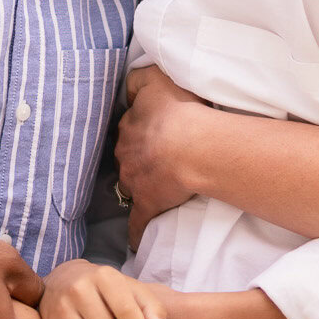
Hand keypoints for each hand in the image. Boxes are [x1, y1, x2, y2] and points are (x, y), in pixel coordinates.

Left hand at [117, 65, 215, 244]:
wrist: (192, 145)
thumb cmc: (180, 109)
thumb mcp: (156, 78)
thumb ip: (138, 79)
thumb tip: (128, 87)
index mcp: (129, 126)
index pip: (128, 128)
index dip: (140, 130)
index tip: (151, 133)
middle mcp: (126, 153)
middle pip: (127, 156)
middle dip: (137, 157)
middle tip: (156, 157)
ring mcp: (134, 181)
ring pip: (129, 184)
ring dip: (138, 185)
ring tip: (155, 186)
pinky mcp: (147, 204)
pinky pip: (137, 222)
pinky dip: (136, 232)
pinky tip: (136, 240)